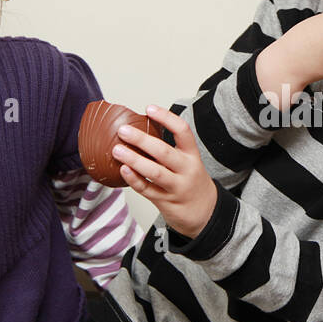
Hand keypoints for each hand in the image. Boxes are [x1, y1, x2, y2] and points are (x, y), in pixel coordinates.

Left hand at [113, 105, 216, 239]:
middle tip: (123, 130)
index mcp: (192, 155)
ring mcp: (177, 187)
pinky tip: (123, 170)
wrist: (205, 212)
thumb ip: (168, 149)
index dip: (166, 118)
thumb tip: (139, 130)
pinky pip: (147, 190)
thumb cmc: (191, 181)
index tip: (149, 108)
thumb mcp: (189, 162)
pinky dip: (134, 180)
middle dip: (142, 140)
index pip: (182, 131)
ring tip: (117, 150)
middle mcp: (186, 170)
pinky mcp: (166, 202)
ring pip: (154, 172)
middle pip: (164, 152)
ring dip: (134, 160)